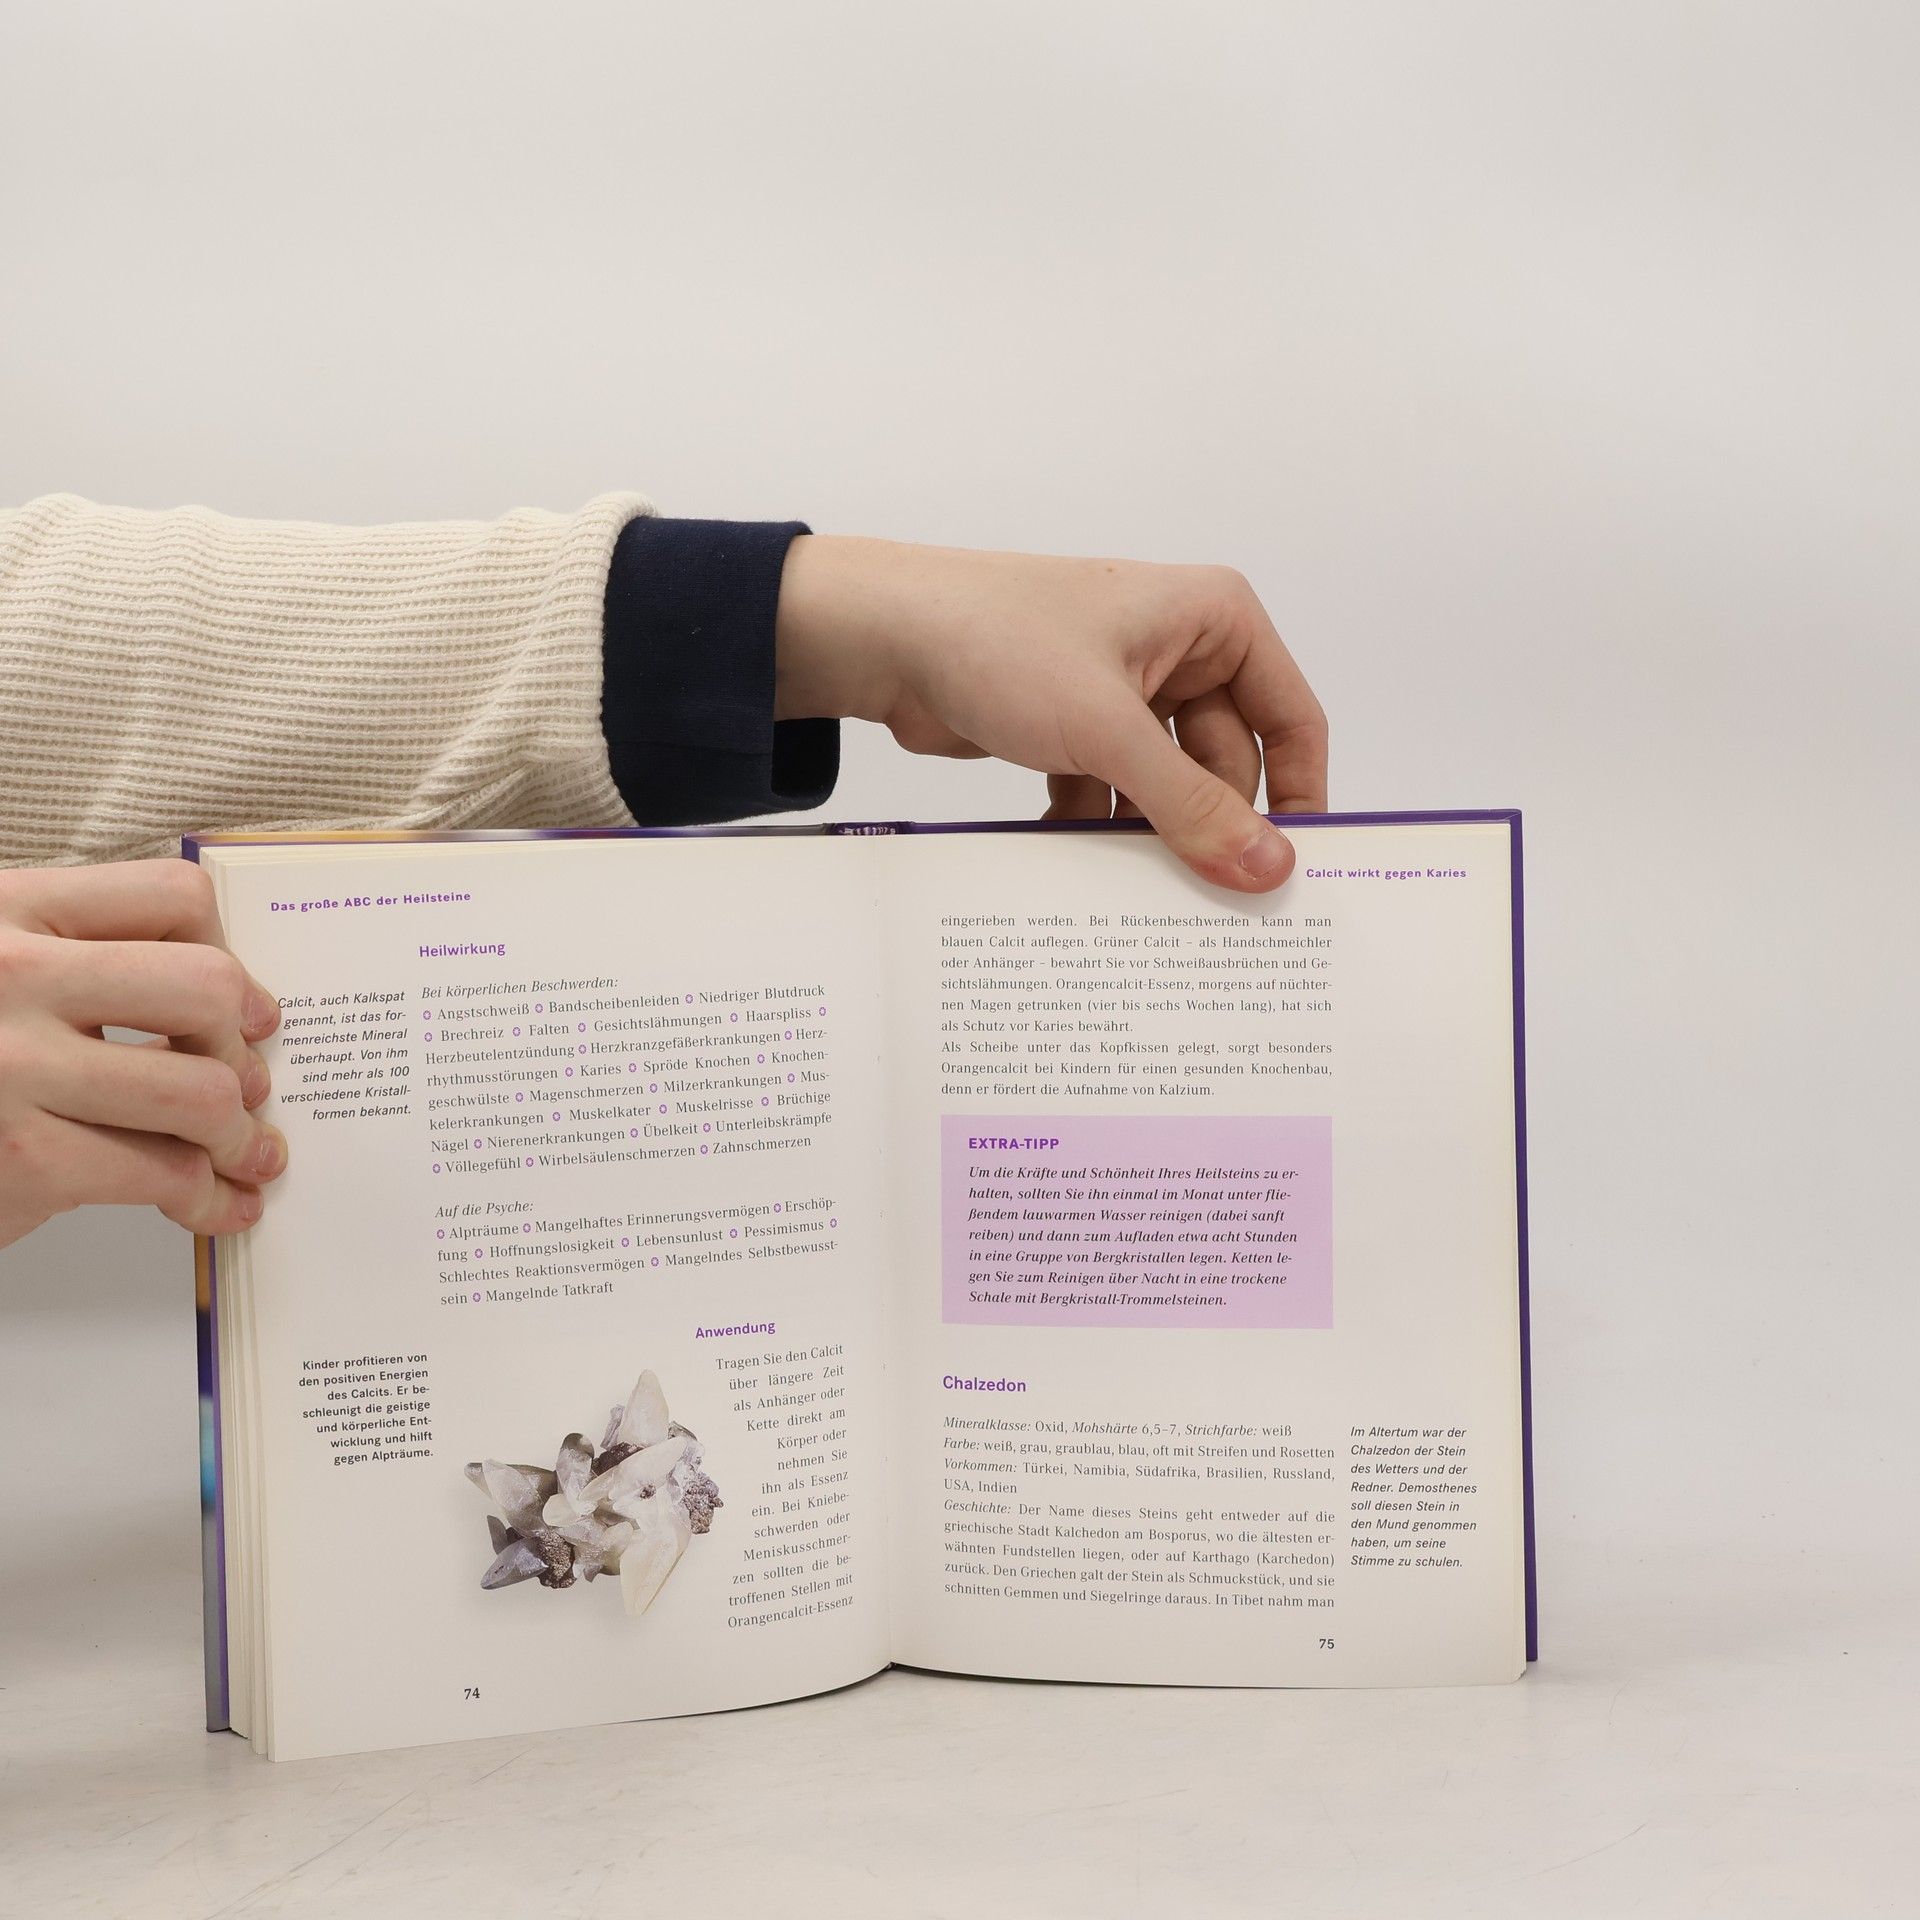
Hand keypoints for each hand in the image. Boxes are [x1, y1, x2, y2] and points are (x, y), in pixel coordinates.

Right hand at [0, 860, 287, 1250]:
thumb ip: (79, 964)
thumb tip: (227, 1007)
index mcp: (7, 911)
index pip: (171, 896)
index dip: (230, 954)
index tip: (244, 1006)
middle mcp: (8, 975)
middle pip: (205, 988)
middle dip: (242, 1048)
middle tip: (248, 1084)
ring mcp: (14, 1067)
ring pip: (200, 1089)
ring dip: (239, 1133)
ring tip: (242, 1152)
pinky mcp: (23, 1157)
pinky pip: (164, 1172)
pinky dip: (209, 1197)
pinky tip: (216, 1205)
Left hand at [773, 537, 1326, 890]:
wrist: (881, 638)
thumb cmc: (998, 642)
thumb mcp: (1108, 732)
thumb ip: (1193, 807)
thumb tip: (1270, 869)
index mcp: (1215, 620)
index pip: (1292, 719)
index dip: (1299, 796)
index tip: (1292, 871)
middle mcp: (1180, 650)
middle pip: (1229, 765)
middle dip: (1208, 826)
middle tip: (1201, 899)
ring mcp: (1126, 691)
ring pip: (1168, 787)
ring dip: (1148, 834)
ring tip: (1134, 889)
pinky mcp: (1078, 728)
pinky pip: (1115, 794)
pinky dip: (1096, 828)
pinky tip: (1071, 859)